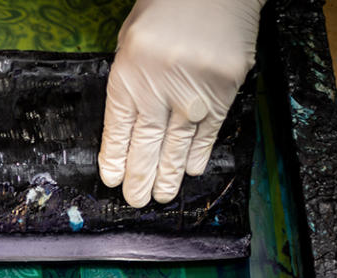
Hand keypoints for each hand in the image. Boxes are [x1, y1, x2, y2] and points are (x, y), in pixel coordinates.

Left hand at [98, 0, 261, 207]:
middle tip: (136, 201)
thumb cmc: (166, 10)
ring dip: (169, 175)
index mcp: (129, 75)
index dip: (115, 159)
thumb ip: (129, 82)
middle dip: (140, 176)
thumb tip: (128, 129)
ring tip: (162, 197)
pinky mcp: (224, 90)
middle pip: (147, 144)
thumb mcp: (130, 43)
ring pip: (178, 144)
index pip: (118, 129)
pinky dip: (199, 153)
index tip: (113, 180)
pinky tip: (192, 171)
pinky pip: (208, 131)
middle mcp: (160, 87)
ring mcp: (194, 91)